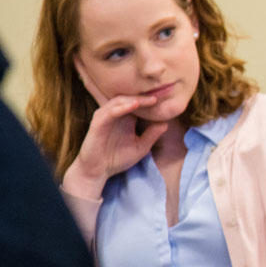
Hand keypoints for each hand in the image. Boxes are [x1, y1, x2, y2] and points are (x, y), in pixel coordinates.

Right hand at [61, 58, 169, 198]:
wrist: (97, 172)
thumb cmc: (117, 159)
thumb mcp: (140, 147)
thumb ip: (151, 135)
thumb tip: (166, 123)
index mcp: (126, 118)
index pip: (139, 103)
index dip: (152, 101)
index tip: (168, 99)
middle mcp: (115, 115)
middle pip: (130, 98)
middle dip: (145, 96)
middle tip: (162, 95)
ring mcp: (105, 118)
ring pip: (119, 101)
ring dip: (134, 99)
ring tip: (150, 100)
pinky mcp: (97, 124)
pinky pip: (109, 112)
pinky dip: (121, 108)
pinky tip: (133, 106)